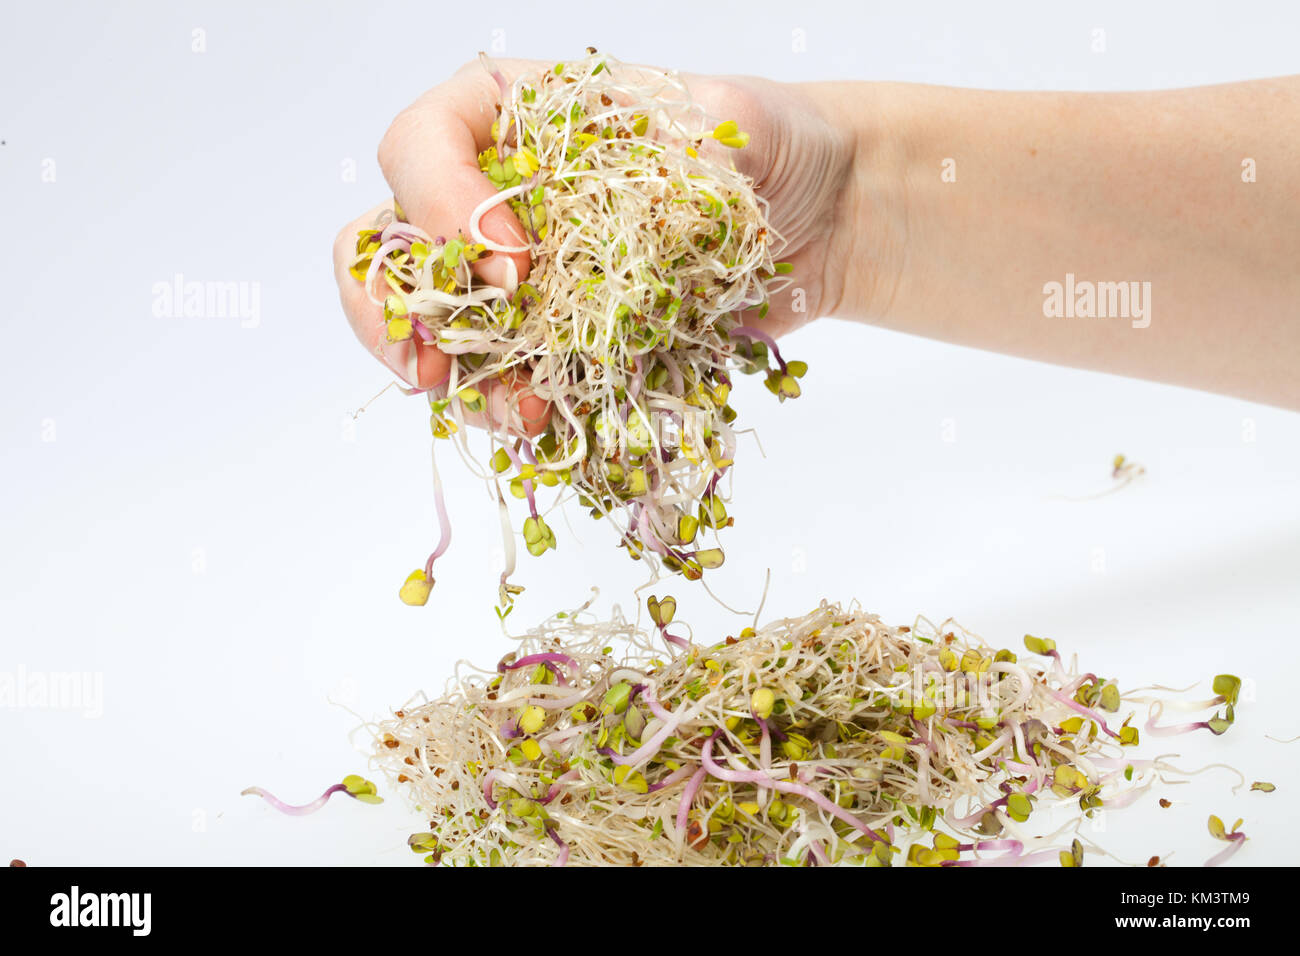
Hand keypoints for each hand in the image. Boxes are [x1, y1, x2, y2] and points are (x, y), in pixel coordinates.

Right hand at [332, 58, 857, 422]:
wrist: (819, 218)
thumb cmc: (772, 145)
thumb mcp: (738, 120)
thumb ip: (687, 145)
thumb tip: (648, 190)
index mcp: (517, 114)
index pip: (424, 142)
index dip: (441, 206)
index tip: (514, 266)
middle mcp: (497, 191)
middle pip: (389, 243)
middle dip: (393, 311)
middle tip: (431, 364)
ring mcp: (520, 271)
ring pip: (431, 326)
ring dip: (454, 378)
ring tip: (517, 413)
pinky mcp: (556, 334)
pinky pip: (498, 374)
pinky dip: (504, 405)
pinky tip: (543, 423)